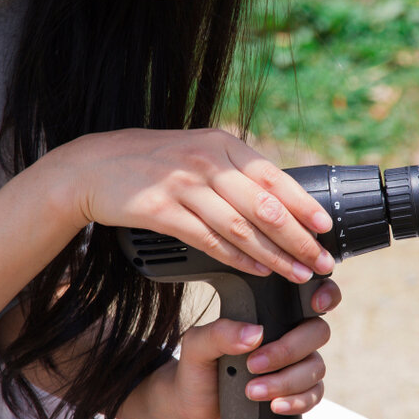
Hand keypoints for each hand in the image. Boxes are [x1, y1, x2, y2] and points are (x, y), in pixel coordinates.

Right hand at [47, 128, 334, 282]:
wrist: (93, 167)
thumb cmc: (152, 163)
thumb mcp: (198, 153)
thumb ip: (234, 171)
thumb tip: (279, 200)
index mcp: (222, 144)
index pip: (274, 176)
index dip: (303, 204)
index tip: (326, 228)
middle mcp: (207, 161)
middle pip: (264, 205)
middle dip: (298, 238)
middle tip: (322, 261)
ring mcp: (183, 184)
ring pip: (240, 226)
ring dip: (274, 255)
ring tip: (297, 274)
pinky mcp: (160, 210)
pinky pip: (208, 239)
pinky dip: (236, 258)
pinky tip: (256, 270)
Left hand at [140, 280, 340, 418]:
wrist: (190, 409)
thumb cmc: (197, 369)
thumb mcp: (196, 346)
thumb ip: (220, 333)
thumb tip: (255, 333)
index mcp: (269, 316)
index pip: (306, 296)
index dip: (325, 294)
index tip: (315, 305)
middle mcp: (288, 337)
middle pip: (317, 333)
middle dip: (288, 350)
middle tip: (254, 364)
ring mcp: (295, 366)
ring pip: (315, 367)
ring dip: (286, 381)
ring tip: (252, 391)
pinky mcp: (296, 395)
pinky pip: (314, 396)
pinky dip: (297, 401)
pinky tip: (275, 405)